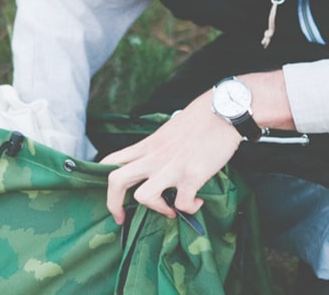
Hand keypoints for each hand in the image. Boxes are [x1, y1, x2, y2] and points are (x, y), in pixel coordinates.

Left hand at [100, 91, 241, 223]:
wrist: (222, 110)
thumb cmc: (199, 119)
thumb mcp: (168, 132)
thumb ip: (157, 149)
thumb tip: (156, 164)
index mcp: (147, 146)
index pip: (111, 161)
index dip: (105, 182)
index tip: (115, 197)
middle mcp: (154, 157)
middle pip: (116, 180)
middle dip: (114, 204)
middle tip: (123, 217)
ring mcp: (172, 167)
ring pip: (143, 196)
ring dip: (155, 209)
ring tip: (169, 209)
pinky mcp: (192, 176)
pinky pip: (182, 204)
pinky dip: (190, 208)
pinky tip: (197, 201)